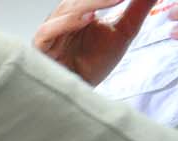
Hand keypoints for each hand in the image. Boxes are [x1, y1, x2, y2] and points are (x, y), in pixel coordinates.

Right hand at [32, 0, 167, 85]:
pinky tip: (88, 18)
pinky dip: (66, 22)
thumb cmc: (94, 65)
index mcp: (79, 11)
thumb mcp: (124, 31)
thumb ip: (137, 8)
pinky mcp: (40, 47)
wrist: (81, 94)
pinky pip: (48, 31)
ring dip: (90, 3)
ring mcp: (50, 31)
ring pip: (66, 9)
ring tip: (115, 0)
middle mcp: (62, 17)